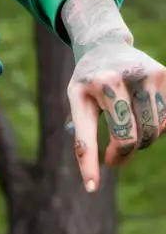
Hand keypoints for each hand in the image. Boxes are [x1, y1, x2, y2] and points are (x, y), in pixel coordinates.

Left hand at [67, 38, 165, 190]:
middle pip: (133, 138)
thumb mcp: (76, 103)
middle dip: (122, 155)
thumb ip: (83, 139)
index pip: (103, 134)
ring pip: (154, 131)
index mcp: (98, 85)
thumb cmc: (88, 83)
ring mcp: (148, 74)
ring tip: (126, 131)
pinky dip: (155, 128)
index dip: (97, 164)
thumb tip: (92, 185)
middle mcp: (123, 77)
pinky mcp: (164, 74)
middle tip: (112, 158)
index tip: (92, 188)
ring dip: (141, 141)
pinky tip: (141, 118)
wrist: (106, 45)